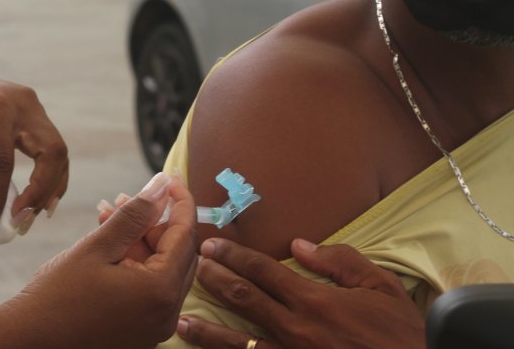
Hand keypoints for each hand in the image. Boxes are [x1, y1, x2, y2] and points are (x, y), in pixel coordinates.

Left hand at [0, 58, 67, 233]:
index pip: (1, 160)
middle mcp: (19, 102)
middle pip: (50, 152)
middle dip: (40, 193)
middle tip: (20, 224)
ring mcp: (33, 106)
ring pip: (58, 152)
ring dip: (48, 190)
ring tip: (27, 220)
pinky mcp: (37, 114)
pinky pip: (54, 149)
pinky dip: (51, 177)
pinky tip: (41, 203)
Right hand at [1, 174, 198, 347]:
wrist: (28, 340)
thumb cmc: (56, 297)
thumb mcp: (96, 248)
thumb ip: (134, 215)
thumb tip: (162, 185)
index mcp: (160, 292)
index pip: (185, 236)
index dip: (179, 202)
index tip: (169, 178)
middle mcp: (166, 314)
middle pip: (178, 254)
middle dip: (157, 221)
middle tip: (129, 197)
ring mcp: (154, 327)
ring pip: (162, 271)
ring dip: (141, 241)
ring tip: (109, 214)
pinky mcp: (140, 332)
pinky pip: (149, 290)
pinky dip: (135, 264)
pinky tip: (109, 243)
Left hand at [177, 238, 424, 348]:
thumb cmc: (401, 332)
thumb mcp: (380, 286)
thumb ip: (339, 261)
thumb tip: (299, 244)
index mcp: (314, 301)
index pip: (262, 271)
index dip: (233, 256)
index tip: (211, 245)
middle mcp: (296, 329)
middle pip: (242, 300)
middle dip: (213, 280)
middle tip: (190, 266)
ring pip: (238, 343)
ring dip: (207, 330)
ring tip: (182, 320)